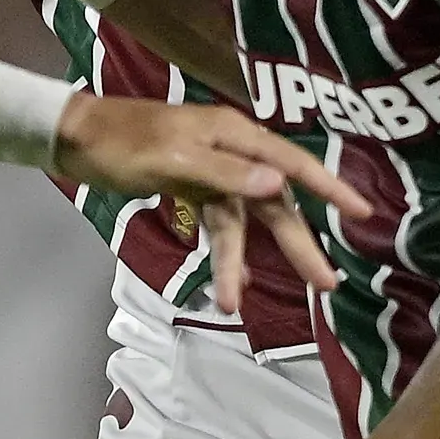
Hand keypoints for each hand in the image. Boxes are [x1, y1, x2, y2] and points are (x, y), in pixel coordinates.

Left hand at [54, 95, 349, 307]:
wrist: (77, 138)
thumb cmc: (125, 142)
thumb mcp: (175, 158)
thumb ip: (228, 175)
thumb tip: (280, 187)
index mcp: (234, 135)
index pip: (292, 164)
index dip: (330, 188)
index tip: (362, 213)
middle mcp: (231, 151)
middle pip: (273, 202)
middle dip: (296, 243)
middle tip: (326, 283)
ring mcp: (211, 171)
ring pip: (241, 222)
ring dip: (240, 262)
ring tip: (238, 303)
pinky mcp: (191, 187)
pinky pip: (218, 224)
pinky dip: (222, 252)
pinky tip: (228, 282)